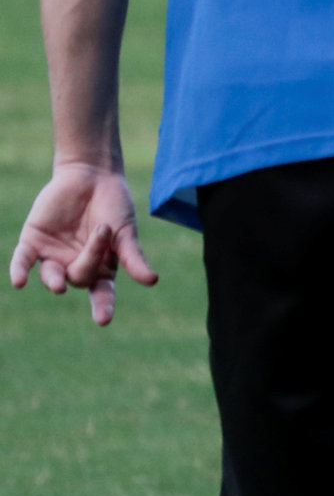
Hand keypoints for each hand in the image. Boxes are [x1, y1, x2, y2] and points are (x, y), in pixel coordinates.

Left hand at [11, 161, 156, 326]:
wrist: (90, 174)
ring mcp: (53, 255)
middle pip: (78, 278)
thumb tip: (152, 281)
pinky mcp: (33, 241)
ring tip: (59, 285)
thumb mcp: (125, 232)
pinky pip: (23, 261)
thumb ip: (132, 256)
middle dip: (89, 260)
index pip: (102, 293)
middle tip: (103, 231)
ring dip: (54, 280)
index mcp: (101, 267)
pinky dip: (19, 271)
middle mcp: (75, 265)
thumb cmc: (114, 204)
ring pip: (51, 276)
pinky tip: (19, 282)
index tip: (102, 320)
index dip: (102, 307)